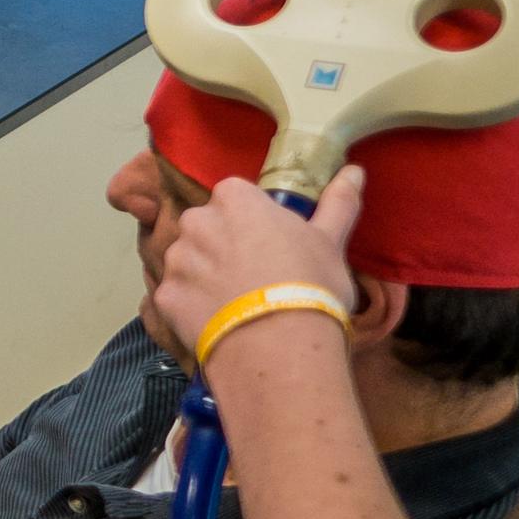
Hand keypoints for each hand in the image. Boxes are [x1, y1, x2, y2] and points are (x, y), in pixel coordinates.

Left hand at [152, 168, 363, 370]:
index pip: (236, 195)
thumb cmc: (309, 285)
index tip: (271, 242)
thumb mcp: (331, 241)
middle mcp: (196, 222)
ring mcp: (175, 260)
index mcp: (234, 199)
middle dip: (224, 244)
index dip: (253, 219)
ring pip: (188, 260)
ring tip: (238, 303)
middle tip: (256, 275)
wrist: (277, 346)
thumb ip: (338, 202)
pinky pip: (178, 295)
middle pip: (207, 226)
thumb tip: (353, 171)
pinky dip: (193, 306)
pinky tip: (218, 322)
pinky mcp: (164, 297)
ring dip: (205, 275)